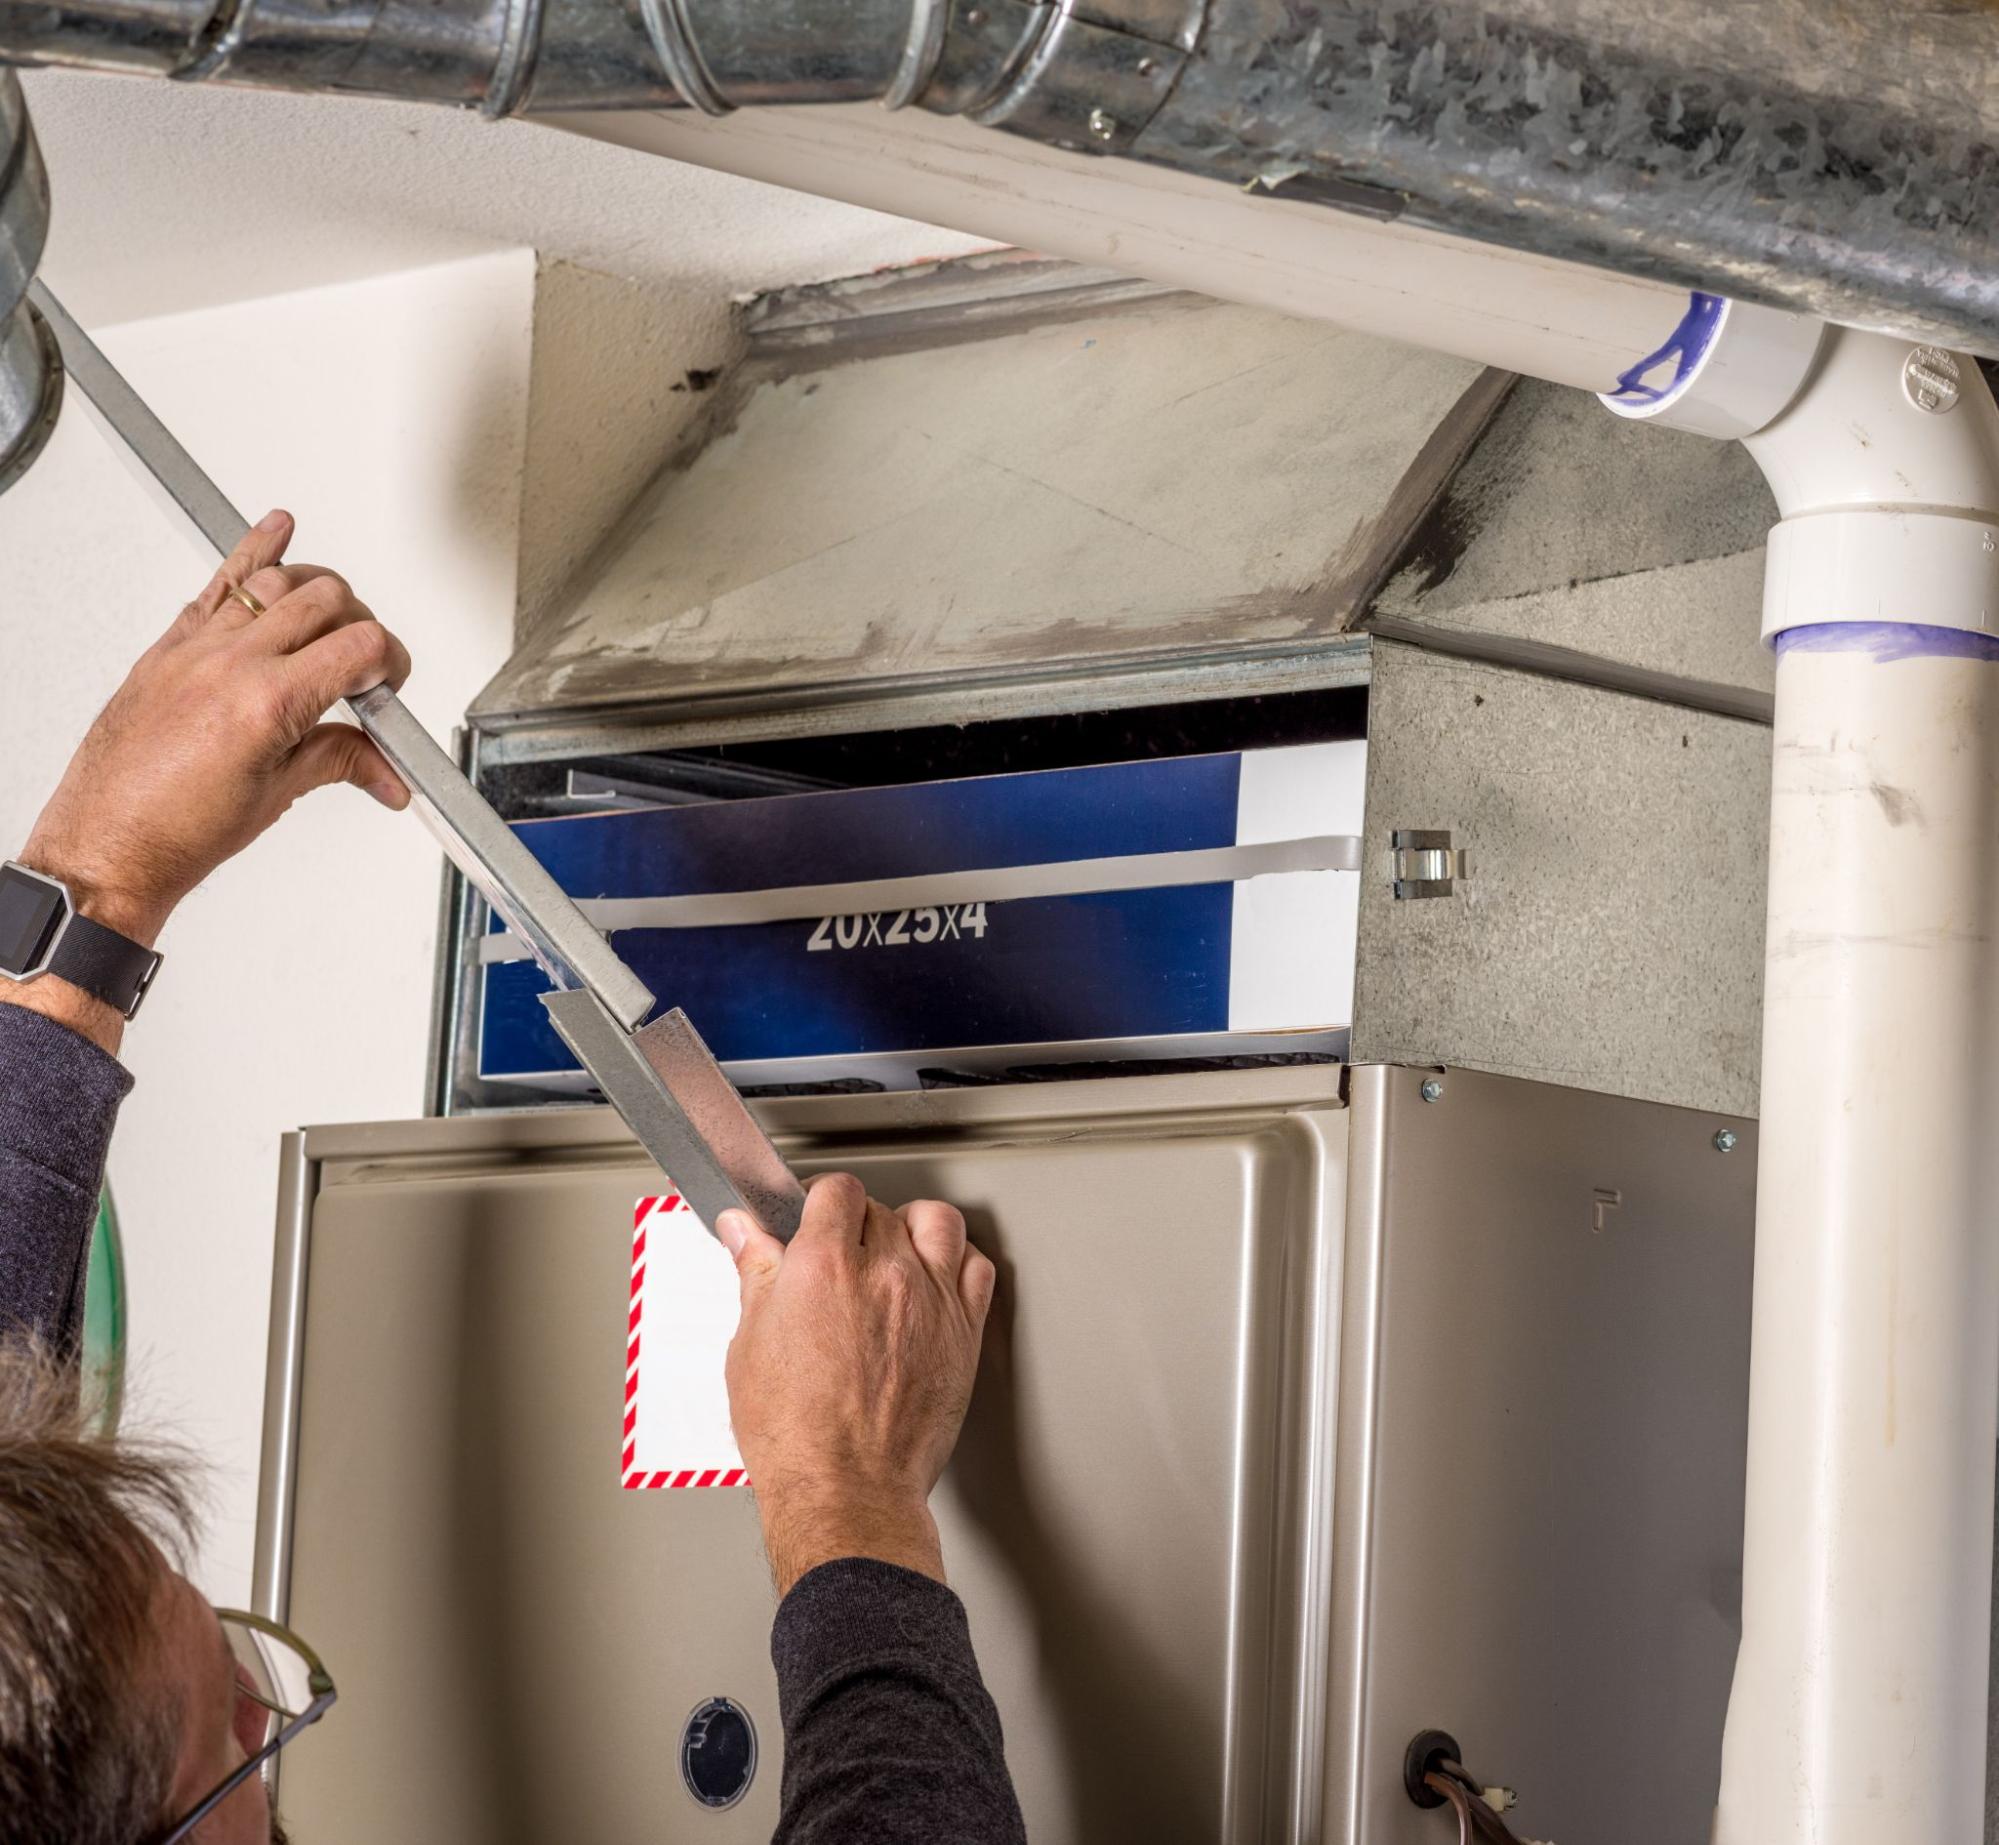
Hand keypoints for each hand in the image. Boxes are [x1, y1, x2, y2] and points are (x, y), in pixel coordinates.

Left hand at [20, 509, 410, 948]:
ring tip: (335, 613)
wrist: (108, 845)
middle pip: (326, 601)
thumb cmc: (177, 832)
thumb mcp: (278, 795)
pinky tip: (276, 529)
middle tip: (364, 664)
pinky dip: (252, 552)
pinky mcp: (168, 648)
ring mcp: (195, 649)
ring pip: (275, 581)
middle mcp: (230, 664)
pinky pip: (217, 585)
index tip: (389, 683)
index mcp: (268, 703)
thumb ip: (339, 761)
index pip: (360, 648)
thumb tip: (383, 767)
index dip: (392, 662)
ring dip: (317, 588)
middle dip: (361, 626)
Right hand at [719, 1173, 996, 1596]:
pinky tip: (936, 1277)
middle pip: (880, 1207)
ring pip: (937, 1221)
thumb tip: (744, 1232)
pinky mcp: (964, 1330)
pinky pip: (977, 1266)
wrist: (847, 1491)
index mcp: (823, 1267)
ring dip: (913, 1228)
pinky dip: (957, 1262)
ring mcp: (930, 1298)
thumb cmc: (795, 1436)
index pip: (835, 1190)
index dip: (820, 1201)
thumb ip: (755, 1275)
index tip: (814, 1218)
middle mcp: (883, 1272)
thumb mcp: (750, 1346)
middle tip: (842, 1255)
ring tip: (893, 1251)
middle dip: (857, 1224)